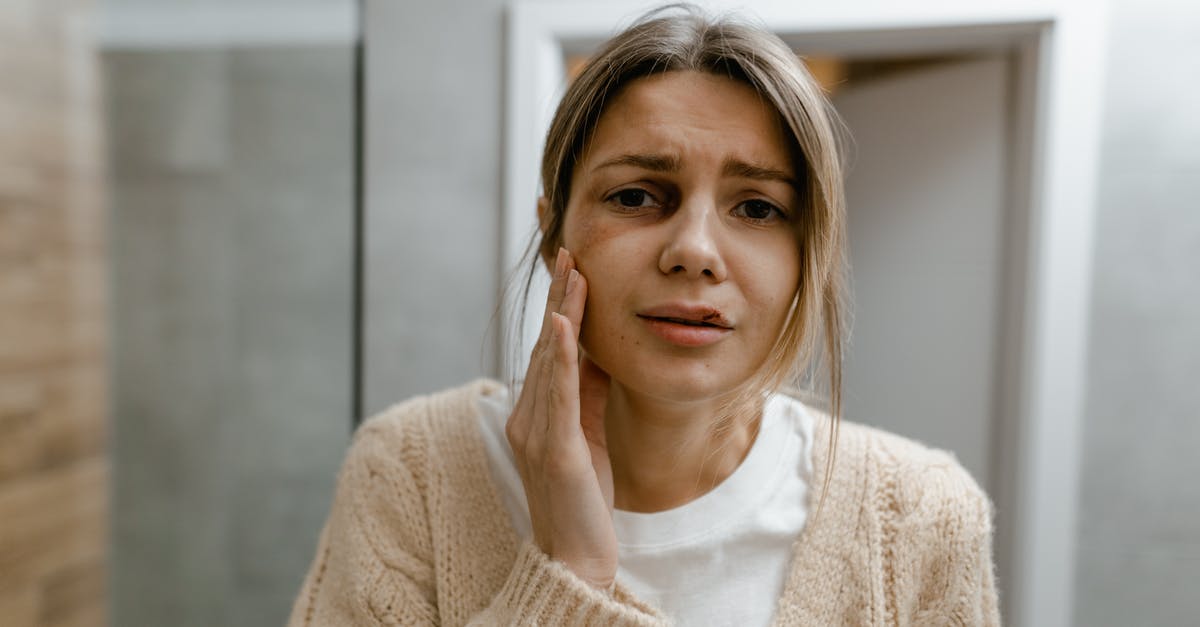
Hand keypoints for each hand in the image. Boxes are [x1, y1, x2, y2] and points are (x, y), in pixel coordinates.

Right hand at [505, 247, 615, 588]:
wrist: (574, 556)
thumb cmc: (584, 499)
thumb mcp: (590, 434)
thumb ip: (589, 394)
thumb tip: (599, 351)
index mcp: (536, 413)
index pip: (551, 350)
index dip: (562, 306)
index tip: (573, 266)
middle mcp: (527, 416)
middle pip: (546, 345)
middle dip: (559, 297)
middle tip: (569, 251)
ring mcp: (536, 432)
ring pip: (550, 361)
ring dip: (562, 312)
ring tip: (572, 272)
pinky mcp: (553, 450)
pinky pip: (556, 394)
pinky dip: (558, 356)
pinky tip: (561, 324)